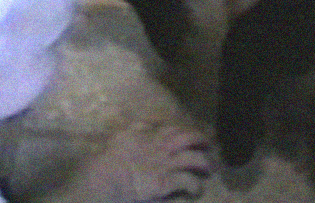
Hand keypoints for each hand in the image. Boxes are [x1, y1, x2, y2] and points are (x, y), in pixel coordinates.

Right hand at [77, 122, 211, 202]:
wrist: (104, 179)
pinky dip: (195, 186)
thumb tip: (148, 123)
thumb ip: (137, 128)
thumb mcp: (121, 136)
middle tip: (209, 145)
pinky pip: (187, 182)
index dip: (187, 130)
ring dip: (205, 163)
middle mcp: (161, 148)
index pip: (174, 129)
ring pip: (194, 159)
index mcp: (150, 136)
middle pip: (189, 138)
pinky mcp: (165, 183)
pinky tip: (196, 190)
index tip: (195, 133)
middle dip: (201, 140)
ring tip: (210, 168)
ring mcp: (165, 165)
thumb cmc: (108, 160)